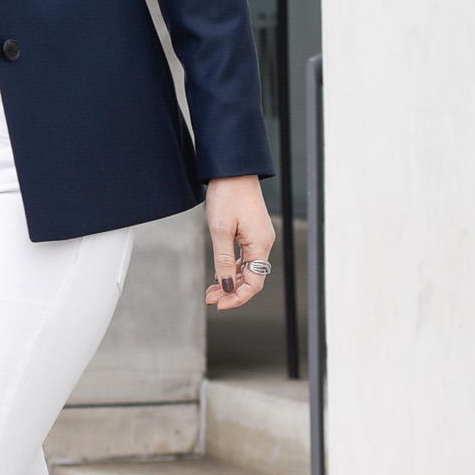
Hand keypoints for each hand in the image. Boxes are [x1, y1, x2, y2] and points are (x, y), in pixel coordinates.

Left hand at [204, 176, 274, 311]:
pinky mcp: (253, 232)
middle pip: (251, 278)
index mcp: (260, 244)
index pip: (254, 283)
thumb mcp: (220, 231)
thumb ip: (224, 261)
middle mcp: (264, 243)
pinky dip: (233, 268)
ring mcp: (259, 237)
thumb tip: (226, 286)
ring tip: (211, 290)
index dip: (237, 297)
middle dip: (231, 292)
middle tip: (210, 299)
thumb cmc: (227, 194)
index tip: (219, 305)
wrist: (233, 169)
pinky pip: (246, 257)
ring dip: (230, 281)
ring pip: (248, 269)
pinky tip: (220, 274)